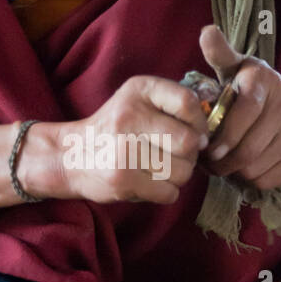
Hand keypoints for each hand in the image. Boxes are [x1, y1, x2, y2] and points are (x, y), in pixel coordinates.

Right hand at [55, 76, 209, 204]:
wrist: (70, 156)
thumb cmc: (117, 130)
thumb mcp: (139, 101)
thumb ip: (174, 107)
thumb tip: (209, 135)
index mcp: (138, 89)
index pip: (188, 102)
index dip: (199, 123)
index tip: (191, 132)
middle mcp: (128, 114)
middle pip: (189, 141)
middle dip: (190, 155)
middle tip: (175, 156)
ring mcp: (123, 148)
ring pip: (182, 171)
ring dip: (178, 176)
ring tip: (159, 170)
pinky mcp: (121, 179)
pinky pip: (169, 192)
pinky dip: (165, 192)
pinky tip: (149, 183)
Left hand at [198, 25, 280, 188]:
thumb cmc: (259, 90)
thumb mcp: (242, 68)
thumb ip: (222, 54)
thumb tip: (206, 32)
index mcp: (264, 81)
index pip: (245, 110)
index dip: (224, 133)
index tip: (207, 145)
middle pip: (246, 149)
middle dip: (220, 161)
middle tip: (206, 161)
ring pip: (253, 167)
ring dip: (232, 171)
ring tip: (221, 164)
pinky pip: (266, 180)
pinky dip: (249, 180)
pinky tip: (242, 169)